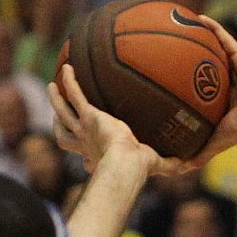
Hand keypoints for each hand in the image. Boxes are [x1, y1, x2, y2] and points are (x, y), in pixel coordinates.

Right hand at [49, 65, 179, 175]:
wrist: (126, 163)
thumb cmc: (138, 168)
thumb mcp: (155, 164)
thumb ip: (168, 165)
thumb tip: (184, 165)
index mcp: (99, 156)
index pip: (86, 158)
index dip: (85, 159)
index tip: (86, 159)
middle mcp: (87, 143)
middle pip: (65, 135)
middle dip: (59, 125)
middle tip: (56, 116)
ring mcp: (84, 129)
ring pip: (63, 112)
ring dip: (56, 100)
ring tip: (52, 87)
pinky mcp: (88, 116)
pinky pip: (76, 95)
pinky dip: (70, 82)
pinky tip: (68, 68)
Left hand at [177, 14, 236, 168]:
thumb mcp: (215, 142)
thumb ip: (199, 154)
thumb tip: (178, 170)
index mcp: (220, 99)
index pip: (200, 87)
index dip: (186, 80)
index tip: (168, 74)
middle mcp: (226, 81)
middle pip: (205, 63)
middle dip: (190, 54)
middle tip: (168, 46)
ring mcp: (235, 68)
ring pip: (214, 47)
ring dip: (200, 35)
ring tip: (181, 23)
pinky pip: (224, 38)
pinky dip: (212, 28)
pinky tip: (198, 18)